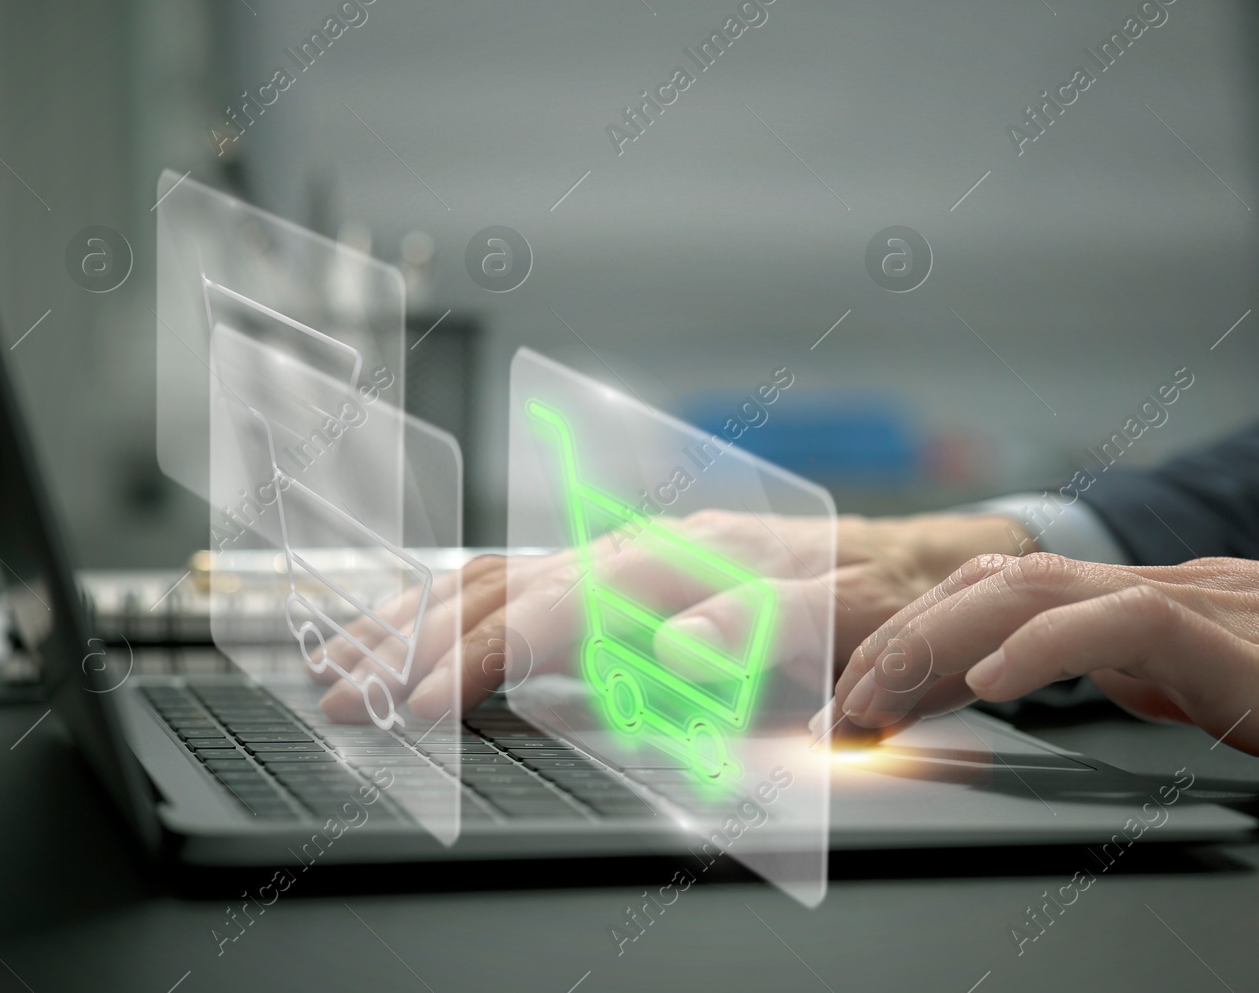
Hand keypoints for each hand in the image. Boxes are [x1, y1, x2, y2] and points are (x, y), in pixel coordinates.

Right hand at [316, 510, 1033, 722]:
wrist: (918, 561)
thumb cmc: (887, 599)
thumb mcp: (855, 618)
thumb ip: (767, 630)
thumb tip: (675, 651)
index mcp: (683, 562)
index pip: (556, 609)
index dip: (484, 658)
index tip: (420, 708)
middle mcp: (640, 549)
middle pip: (502, 587)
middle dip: (415, 644)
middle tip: (341, 697)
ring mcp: (626, 555)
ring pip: (497, 574)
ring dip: (416, 619)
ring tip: (345, 660)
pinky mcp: (626, 569)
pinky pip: (521, 576)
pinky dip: (456, 604)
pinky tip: (422, 627)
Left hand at [829, 553, 1258, 793]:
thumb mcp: (1228, 681)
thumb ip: (1151, 668)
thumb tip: (1081, 677)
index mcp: (1149, 601)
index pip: (1004, 596)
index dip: (920, 632)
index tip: (857, 683)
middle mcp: (1156, 586)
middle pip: (990, 584)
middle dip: (896, 634)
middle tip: (829, 696)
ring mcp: (1195, 603)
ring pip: (1030, 590)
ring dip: (936, 640)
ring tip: (872, 691)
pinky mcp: (1240, 638)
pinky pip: (1120, 624)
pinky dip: (1042, 647)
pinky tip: (989, 688)